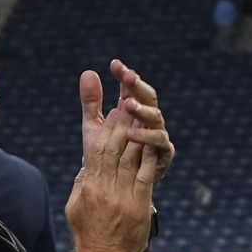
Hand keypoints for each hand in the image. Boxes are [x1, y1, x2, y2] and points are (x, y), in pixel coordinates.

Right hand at [66, 107, 156, 251]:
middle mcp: (105, 188)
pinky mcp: (139, 207)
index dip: (107, 129)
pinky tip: (154, 144)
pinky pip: (145, 177)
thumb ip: (82, 183)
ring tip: (142, 119)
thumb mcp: (75, 205)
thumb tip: (86, 166)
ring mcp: (123, 198)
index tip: (113, 112)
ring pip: (130, 159)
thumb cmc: (86, 233)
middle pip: (114, 150)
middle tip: (130, 106)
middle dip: (122, 125)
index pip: (98, 151)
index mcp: (89, 186)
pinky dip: (149, 159)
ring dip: (137, 136)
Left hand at [81, 59, 173, 183]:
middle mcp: (148, 120)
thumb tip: (87, 72)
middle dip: (138, 86)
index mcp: (132, 111)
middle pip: (148, 97)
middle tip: (128, 76)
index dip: (124, 76)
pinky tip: (131, 133)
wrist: (112, 187)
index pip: (131, 87)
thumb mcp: (95, 126)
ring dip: (142, 109)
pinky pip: (159, 142)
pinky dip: (146, 137)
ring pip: (156, 116)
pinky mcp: (163, 154)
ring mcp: (158, 135)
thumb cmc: (106, 153)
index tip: (114, 65)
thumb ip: (91, 102)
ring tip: (127, 104)